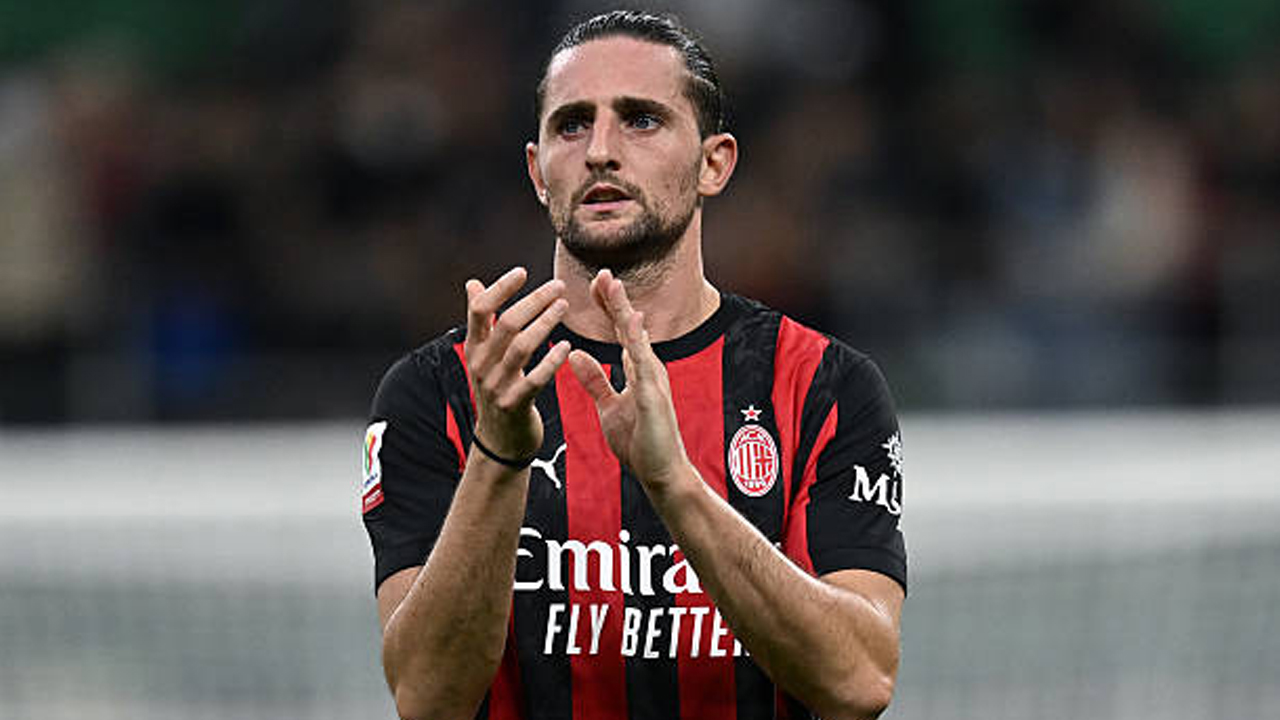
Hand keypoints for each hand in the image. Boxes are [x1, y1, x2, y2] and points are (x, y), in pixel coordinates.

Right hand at [464, 267, 570, 464]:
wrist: (499, 441)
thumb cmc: (497, 389)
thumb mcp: (482, 356)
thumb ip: (481, 320)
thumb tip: (472, 284)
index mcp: (473, 348)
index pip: (480, 310)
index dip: (501, 288)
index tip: (523, 272)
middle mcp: (481, 364)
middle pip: (507, 323)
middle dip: (534, 301)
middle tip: (559, 287)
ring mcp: (497, 385)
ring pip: (523, 346)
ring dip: (546, 323)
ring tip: (565, 307)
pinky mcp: (515, 404)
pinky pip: (536, 378)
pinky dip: (552, 360)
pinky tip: (567, 346)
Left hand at [567, 269, 692, 491]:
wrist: (661, 475)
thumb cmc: (640, 443)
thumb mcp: (609, 407)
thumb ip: (595, 381)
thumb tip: (576, 355)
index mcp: (636, 371)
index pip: (620, 332)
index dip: (608, 307)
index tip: (594, 283)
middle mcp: (647, 369)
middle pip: (630, 327)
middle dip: (616, 299)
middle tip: (603, 271)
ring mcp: (653, 381)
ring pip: (637, 339)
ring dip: (624, 311)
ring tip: (613, 285)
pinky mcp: (654, 396)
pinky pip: (644, 365)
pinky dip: (637, 342)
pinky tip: (631, 322)